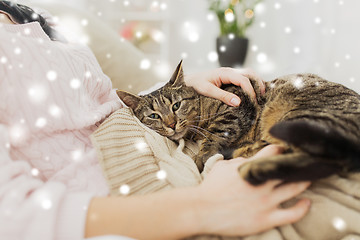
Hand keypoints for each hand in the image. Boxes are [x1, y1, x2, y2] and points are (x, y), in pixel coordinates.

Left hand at [184, 67, 265, 106]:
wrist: (188, 81)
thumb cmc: (195, 85)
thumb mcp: (207, 91)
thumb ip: (223, 96)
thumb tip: (238, 102)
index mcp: (225, 73)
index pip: (243, 80)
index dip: (250, 91)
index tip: (253, 102)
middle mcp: (229, 71)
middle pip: (250, 73)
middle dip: (258, 84)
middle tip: (262, 98)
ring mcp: (230, 74)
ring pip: (249, 75)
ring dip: (256, 84)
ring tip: (261, 96)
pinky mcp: (229, 78)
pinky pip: (244, 79)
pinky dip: (251, 85)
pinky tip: (253, 94)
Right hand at [193, 145, 310, 235]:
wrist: (201, 210)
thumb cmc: (210, 188)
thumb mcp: (222, 167)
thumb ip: (238, 161)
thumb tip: (249, 159)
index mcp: (250, 168)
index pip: (273, 152)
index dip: (281, 150)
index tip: (285, 151)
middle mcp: (261, 183)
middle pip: (289, 169)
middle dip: (298, 163)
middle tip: (304, 162)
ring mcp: (266, 201)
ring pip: (295, 188)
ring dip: (305, 181)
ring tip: (310, 177)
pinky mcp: (266, 219)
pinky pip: (292, 214)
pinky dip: (303, 207)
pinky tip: (307, 202)